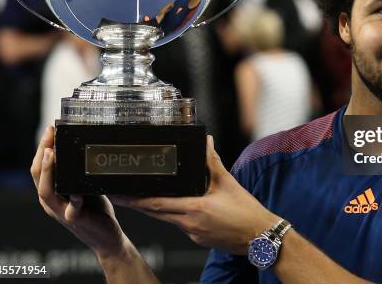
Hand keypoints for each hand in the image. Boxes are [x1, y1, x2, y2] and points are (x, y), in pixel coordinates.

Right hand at [31, 126, 128, 259]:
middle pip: (37, 175)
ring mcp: (60, 211)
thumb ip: (78, 171)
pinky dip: (72, 201)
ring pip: (46, 191)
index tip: (50, 129)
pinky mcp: (75, 220)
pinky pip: (70, 211)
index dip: (42, 147)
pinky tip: (77, 192)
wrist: (106, 237)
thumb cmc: (94, 209)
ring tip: (52, 154)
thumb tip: (83, 144)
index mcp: (51, 191)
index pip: (39, 167)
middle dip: (42, 152)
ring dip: (48, 171)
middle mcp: (50, 201)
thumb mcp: (83, 185)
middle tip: (49, 134)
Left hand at [110, 136, 279, 254]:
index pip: (156, 204)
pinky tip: (179, 207)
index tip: (120, 195)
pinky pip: (181, 225)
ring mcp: (193, 233)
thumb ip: (212, 162)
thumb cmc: (246, 213)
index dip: (135, 200)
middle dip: (138, 204)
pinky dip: (175, 215)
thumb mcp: (227, 183)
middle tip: (121, 195)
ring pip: (168, 219)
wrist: (260, 237)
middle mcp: (189, 224)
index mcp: (194, 209)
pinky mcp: (199, 238)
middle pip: (156, 213)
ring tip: (146, 197)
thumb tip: (206, 142)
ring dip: (157, 209)